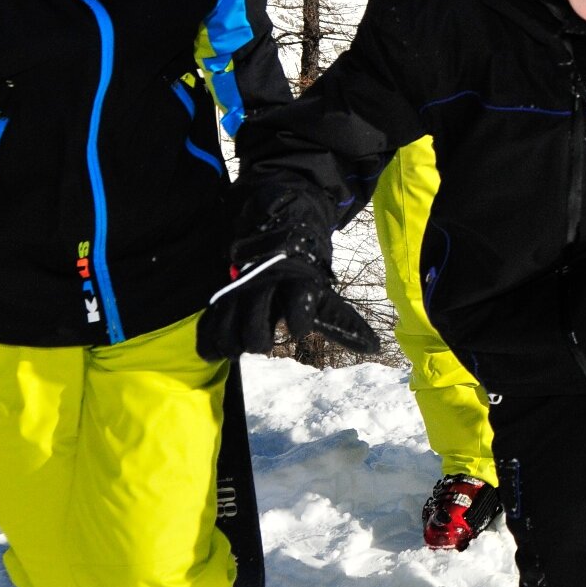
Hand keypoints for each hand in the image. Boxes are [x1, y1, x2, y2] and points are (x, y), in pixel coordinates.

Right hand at [198, 247, 379, 357]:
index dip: (300, 317)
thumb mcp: (322, 293)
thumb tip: (376, 348)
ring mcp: (240, 290)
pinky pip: (209, 322)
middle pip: (255, 324)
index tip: (301, 330)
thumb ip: (344, 323)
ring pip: (228, 324)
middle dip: (258, 338)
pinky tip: (217, 353)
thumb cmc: (302, 273)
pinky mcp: (222, 296)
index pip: (298, 299)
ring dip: (233, 344)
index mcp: (297, 282)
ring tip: (240, 349)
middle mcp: (266, 285)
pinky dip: (210, 341)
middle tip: (265, 341)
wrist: (275, 233)